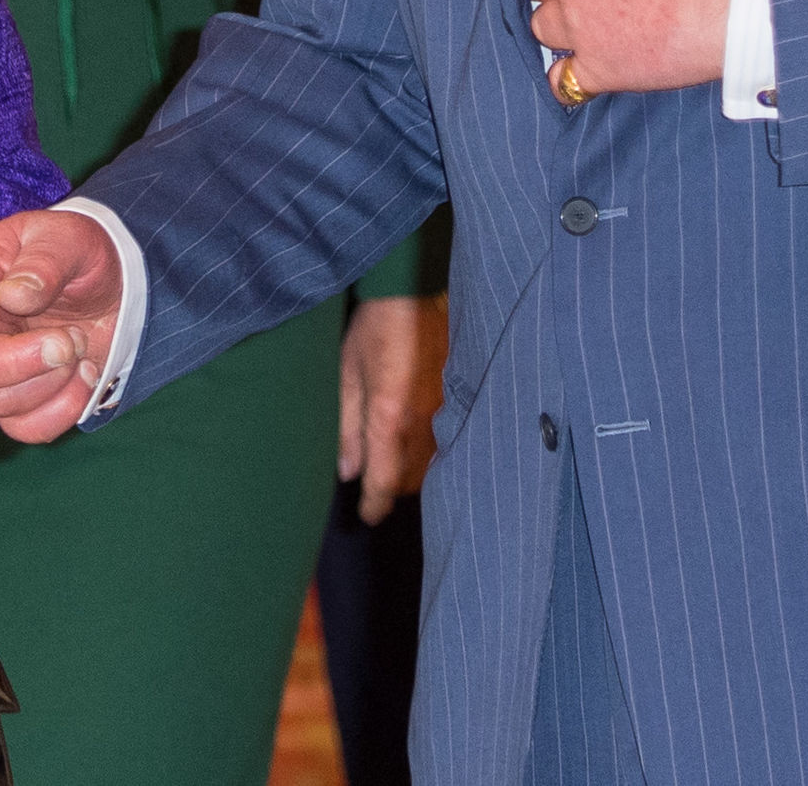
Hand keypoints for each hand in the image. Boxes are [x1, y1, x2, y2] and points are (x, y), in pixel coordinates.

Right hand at [0, 209, 124, 446]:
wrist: (116, 286)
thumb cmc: (76, 252)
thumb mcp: (68, 237)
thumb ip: (45, 260)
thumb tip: (15, 296)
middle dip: (15, 362)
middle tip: (68, 340)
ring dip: (49, 380)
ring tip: (79, 342)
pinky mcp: (21, 401)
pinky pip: (25, 428)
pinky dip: (63, 408)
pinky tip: (85, 373)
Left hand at [339, 294, 446, 523]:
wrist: (415, 290)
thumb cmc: (374, 327)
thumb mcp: (346, 373)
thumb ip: (346, 427)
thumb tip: (347, 470)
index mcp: (390, 418)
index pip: (384, 481)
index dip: (375, 504)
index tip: (368, 516)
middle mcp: (423, 422)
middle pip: (412, 480)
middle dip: (394, 490)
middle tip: (376, 487)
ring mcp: (446, 411)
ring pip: (434, 464)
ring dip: (415, 474)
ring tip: (397, 470)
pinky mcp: (460, 398)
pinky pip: (449, 440)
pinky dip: (435, 453)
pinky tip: (423, 446)